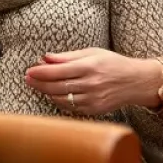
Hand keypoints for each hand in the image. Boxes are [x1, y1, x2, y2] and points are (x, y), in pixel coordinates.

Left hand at [25, 48, 155, 114]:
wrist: (135, 82)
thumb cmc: (112, 63)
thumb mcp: (92, 52)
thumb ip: (68, 56)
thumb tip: (45, 57)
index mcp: (89, 67)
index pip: (58, 71)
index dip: (41, 72)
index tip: (29, 71)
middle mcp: (90, 84)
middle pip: (57, 86)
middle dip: (39, 83)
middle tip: (27, 79)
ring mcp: (92, 100)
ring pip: (61, 99)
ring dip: (46, 93)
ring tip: (37, 86)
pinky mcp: (94, 110)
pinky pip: (70, 107)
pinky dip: (59, 101)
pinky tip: (53, 94)